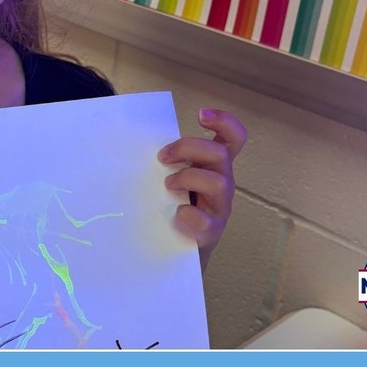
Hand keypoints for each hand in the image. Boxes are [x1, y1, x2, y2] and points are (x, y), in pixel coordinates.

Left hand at [158, 108, 246, 270]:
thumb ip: (169, 160)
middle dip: (189, 148)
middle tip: (162, 157)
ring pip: (218, 183)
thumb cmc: (172, 205)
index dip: (224, 122)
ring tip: (168, 185)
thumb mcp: (175, 176)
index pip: (233, 137)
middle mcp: (222, 183)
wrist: (176, 251)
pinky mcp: (211, 232)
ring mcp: (220, 208)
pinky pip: (205, 220)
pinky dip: (188, 215)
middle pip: (220, 153)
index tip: (200, 115)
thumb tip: (133, 140)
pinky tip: (176, 214)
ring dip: (188, 178)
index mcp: (214, 166)